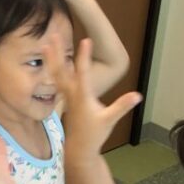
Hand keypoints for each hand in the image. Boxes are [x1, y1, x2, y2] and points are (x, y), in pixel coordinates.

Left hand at [46, 36, 140, 159]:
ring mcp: (67, 96)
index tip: (86, 39)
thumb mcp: (110, 120)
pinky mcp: (66, 99)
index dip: (85, 55)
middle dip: (57, 52)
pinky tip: (50, 62)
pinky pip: (57, 81)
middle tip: (53, 35)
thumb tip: (138, 95)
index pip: (83, 72)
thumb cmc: (94, 134)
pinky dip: (53, 69)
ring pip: (56, 74)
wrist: (79, 148)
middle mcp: (72, 94)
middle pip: (61, 70)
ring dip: (51, 59)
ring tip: (45, 44)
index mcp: (83, 96)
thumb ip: (122, 106)